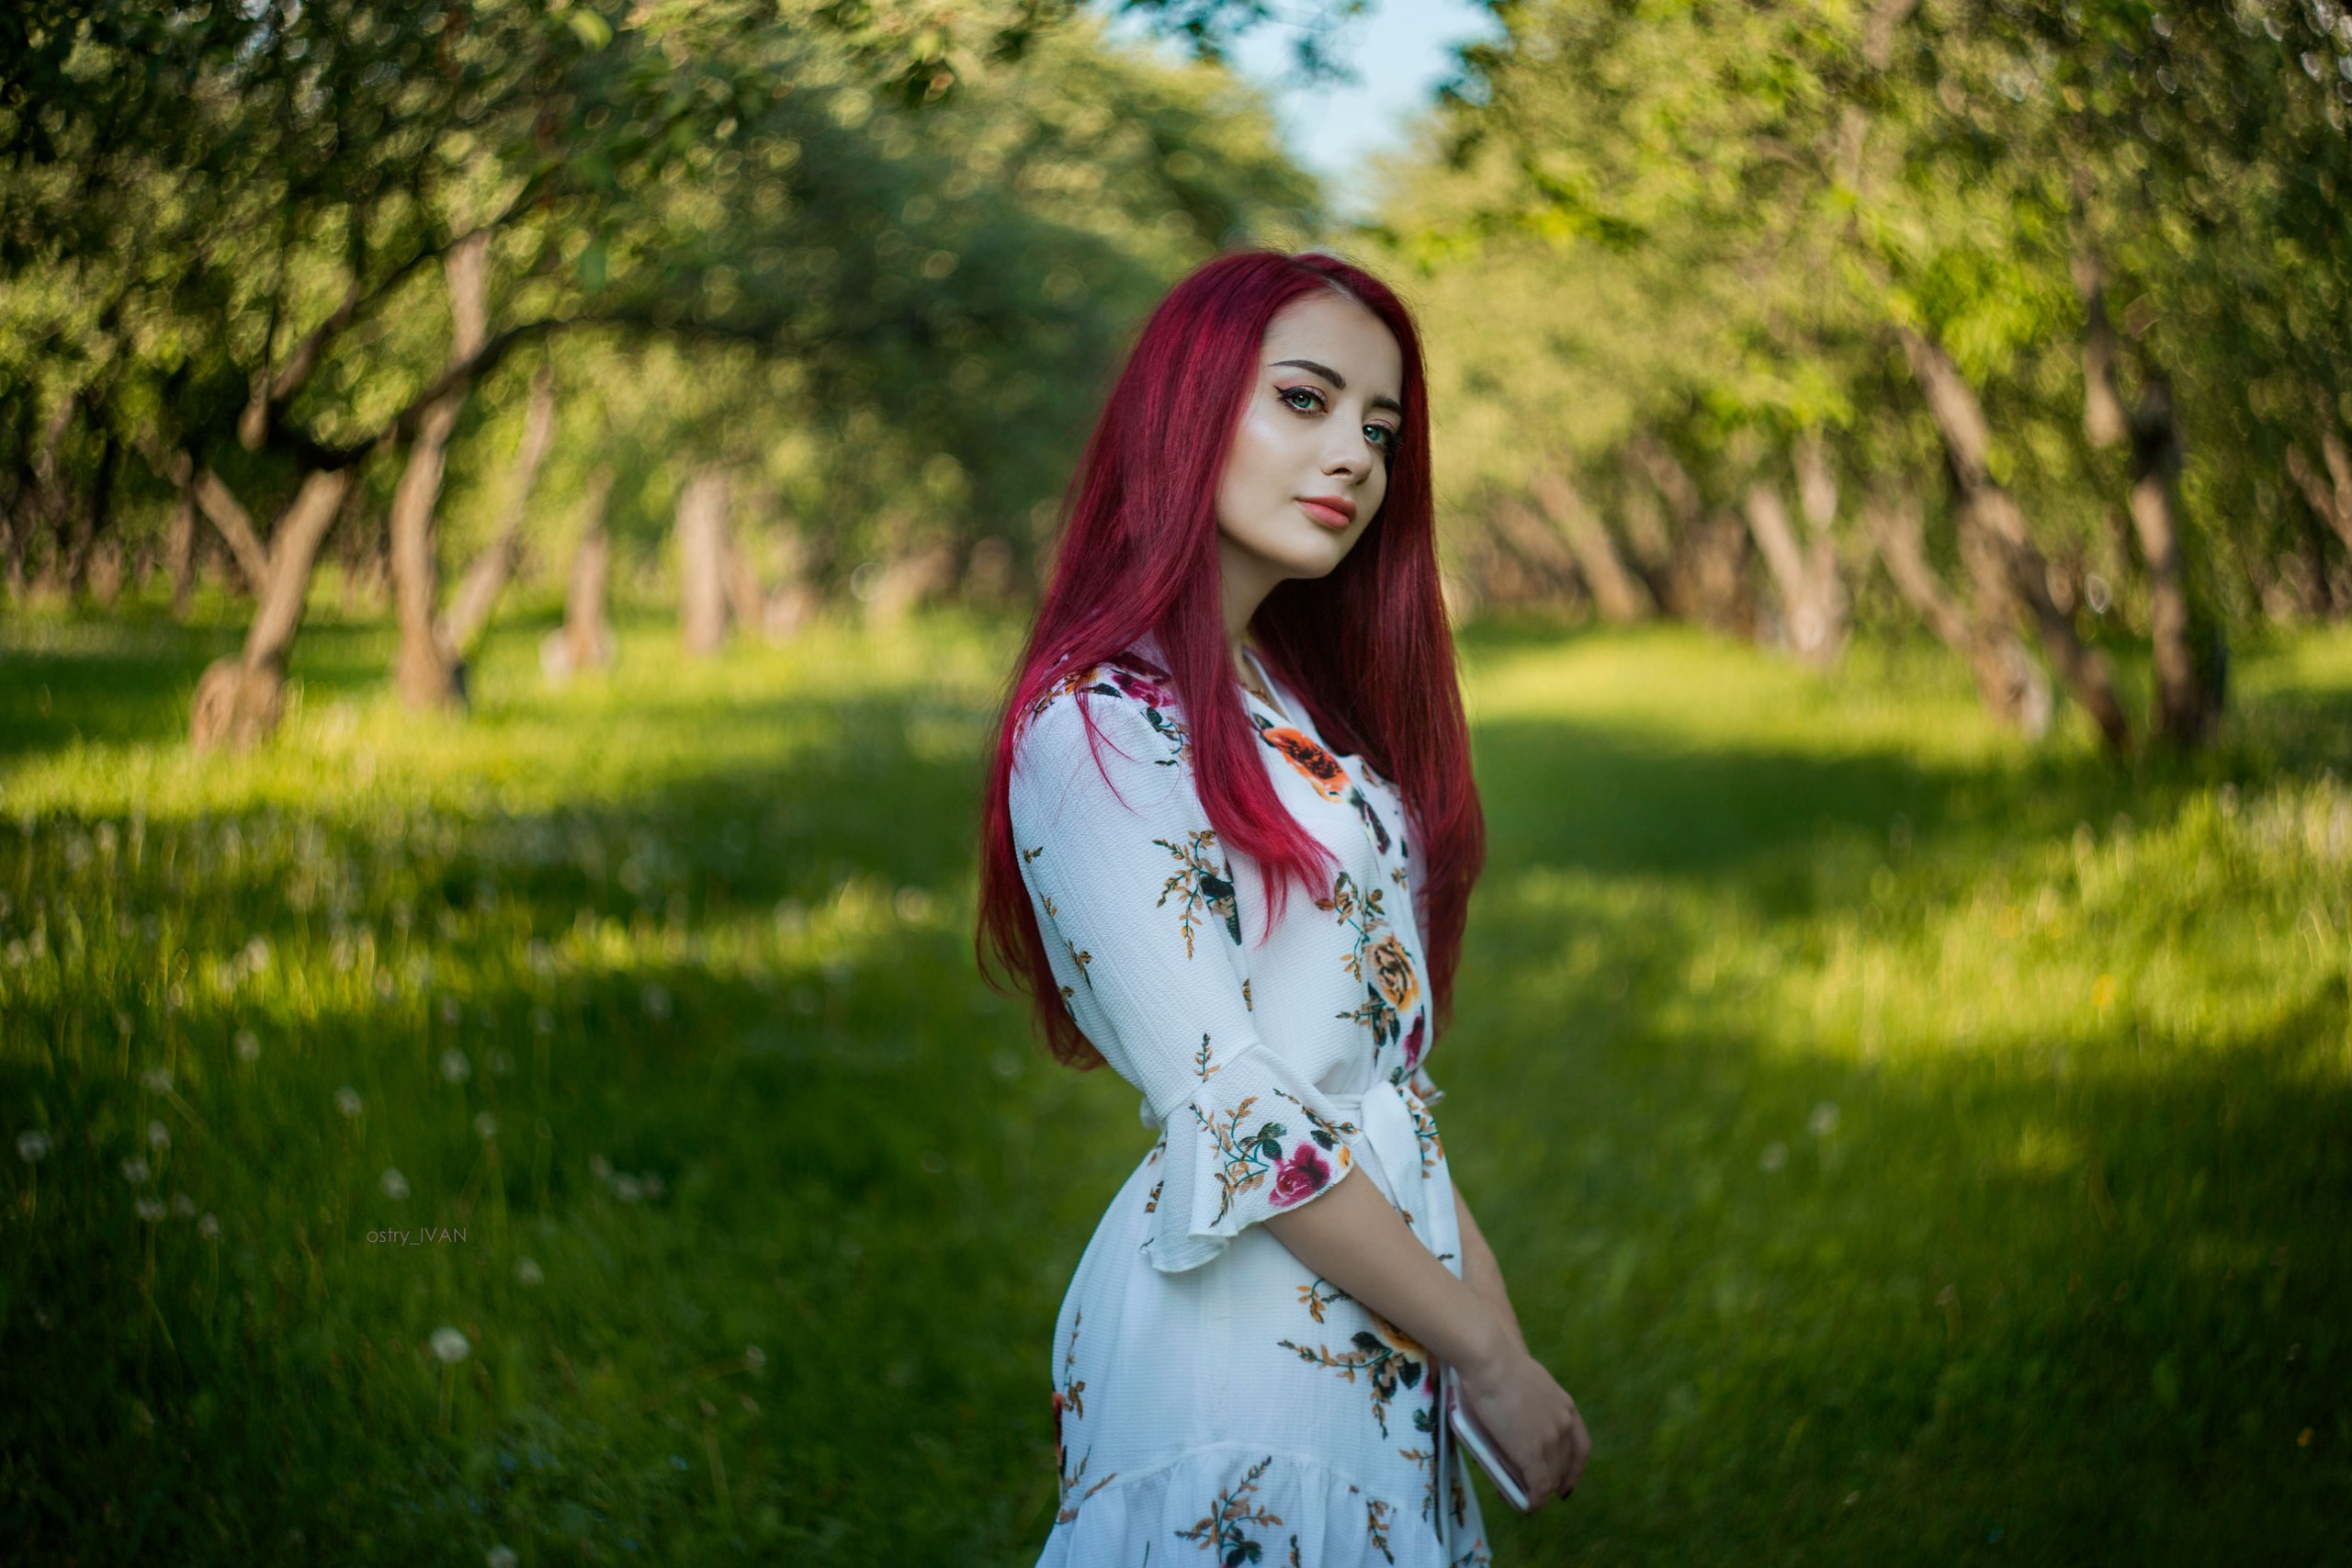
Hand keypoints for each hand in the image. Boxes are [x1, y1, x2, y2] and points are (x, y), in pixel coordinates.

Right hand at [1454, 1344, 1589, 1507]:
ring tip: (1522, 1495)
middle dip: (1553, 1481)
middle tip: (1535, 1489)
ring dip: (1538, 1491)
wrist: (1491, 1361)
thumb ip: (1530, 1403)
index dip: (1574, 1467)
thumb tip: (1517, 1417)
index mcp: (1566, 1407)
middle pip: (1566, 1465)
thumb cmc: (1497, 1364)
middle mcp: (1565, 1426)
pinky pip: (1538, 1487)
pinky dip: (1534, 1501)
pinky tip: (1527, 1506)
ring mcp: (1550, 1441)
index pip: (1581, 1446)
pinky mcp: (1531, 1454)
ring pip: (1551, 1478)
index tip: (1567, 1479)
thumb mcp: (1526, 1385)